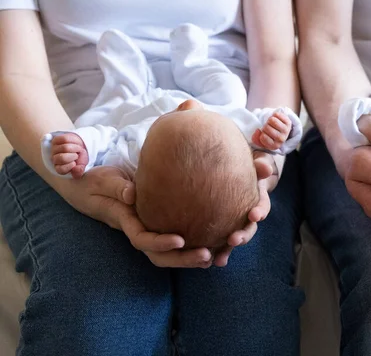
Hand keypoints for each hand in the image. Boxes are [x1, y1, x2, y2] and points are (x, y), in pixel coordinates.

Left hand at [51, 133, 88, 177]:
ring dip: (76, 147)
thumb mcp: (81, 166)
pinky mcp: (55, 140)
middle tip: (77, 155)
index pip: (61, 169)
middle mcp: (54, 159)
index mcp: (60, 168)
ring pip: (65, 148)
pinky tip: (75, 143)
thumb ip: (79, 170)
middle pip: (62, 158)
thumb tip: (75, 168)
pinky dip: (74, 140)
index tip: (75, 163)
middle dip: (74, 156)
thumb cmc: (80, 159)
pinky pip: (64, 139)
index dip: (70, 166)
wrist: (79, 147)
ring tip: (78, 149)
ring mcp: (54, 149)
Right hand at [56, 167, 216, 267]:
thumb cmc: (95, 180)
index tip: (180, 240)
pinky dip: (191, 246)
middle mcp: (138, 228)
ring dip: (190, 257)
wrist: (87, 185)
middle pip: (159, 255)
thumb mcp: (103, 180)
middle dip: (182, 259)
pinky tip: (213, 245)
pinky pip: (173, 240)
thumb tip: (132, 194)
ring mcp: (147, 228)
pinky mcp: (156, 223)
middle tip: (207, 256)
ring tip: (215, 256)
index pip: (142, 239)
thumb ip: (116, 187)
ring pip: (168, 252)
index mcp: (125, 220)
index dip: (160, 243)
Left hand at [206, 151, 281, 266]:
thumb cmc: (246, 165)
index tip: (255, 215)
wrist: (233, 171)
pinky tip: (202, 261)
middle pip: (248, 228)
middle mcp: (247, 214)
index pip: (262, 207)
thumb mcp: (256, 161)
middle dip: (243, 236)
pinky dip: (213, 252)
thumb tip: (264, 166)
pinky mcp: (220, 227)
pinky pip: (217, 241)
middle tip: (234, 240)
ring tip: (218, 261)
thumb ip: (261, 163)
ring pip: (233, 240)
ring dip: (227, 251)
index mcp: (257, 199)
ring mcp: (234, 223)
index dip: (260, 211)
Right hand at [252, 111, 291, 150]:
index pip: (263, 137)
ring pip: (272, 120)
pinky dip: (274, 115)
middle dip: (265, 126)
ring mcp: (286, 131)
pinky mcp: (288, 123)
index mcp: (274, 146)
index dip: (261, 133)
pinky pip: (277, 115)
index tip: (265, 134)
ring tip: (271, 123)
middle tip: (268, 128)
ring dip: (269, 120)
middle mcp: (281, 139)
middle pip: (267, 128)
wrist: (281, 131)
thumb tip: (258, 130)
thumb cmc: (269, 136)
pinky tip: (276, 119)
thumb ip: (255, 138)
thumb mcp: (261, 140)